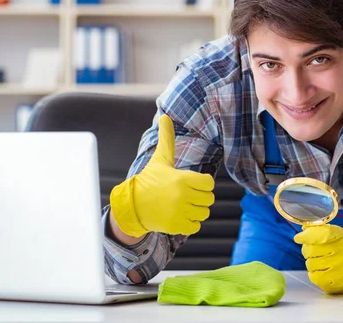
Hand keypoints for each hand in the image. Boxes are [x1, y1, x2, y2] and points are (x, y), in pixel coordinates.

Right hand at [110, 114, 214, 236]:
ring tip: (184, 204)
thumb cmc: (149, 180)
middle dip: (201, 196)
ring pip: (204, 213)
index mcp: (182, 179)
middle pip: (209, 199)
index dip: (203, 182)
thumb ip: (167, 139)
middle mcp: (182, 196)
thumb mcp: (160, 160)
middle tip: (188, 194)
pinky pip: (196, 226)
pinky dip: (191, 222)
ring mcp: (180, 213)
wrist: (132, 205)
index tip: (193, 182)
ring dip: (197, 209)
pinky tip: (180, 214)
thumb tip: (164, 116)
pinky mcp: (176, 226)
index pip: (209, 183)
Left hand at [293, 225, 342, 293]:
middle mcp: (340, 250)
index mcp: (338, 235)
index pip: (323, 232)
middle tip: (313, 252)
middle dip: (307, 251)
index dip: (308, 235)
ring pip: (310, 264)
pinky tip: (321, 270)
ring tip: (320, 261)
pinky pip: (314, 276)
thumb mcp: (330, 234)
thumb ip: (316, 230)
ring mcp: (338, 266)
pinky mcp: (334, 279)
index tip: (298, 238)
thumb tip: (304, 228)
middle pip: (311, 250)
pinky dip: (313, 274)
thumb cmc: (336, 249)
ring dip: (310, 263)